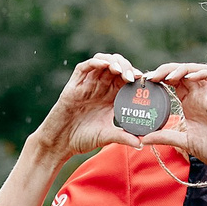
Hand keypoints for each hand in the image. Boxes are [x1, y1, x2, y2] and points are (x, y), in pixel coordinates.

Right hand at [28, 53, 154, 157]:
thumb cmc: (82, 139)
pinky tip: (105, 65)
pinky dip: (96, 62)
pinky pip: (85, 66)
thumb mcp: (107, 136)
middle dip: (128, 67)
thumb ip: (124, 136)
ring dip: (114, 62)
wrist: (60, 143)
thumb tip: (142, 144)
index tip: (145, 82)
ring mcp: (88, 83)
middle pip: (117, 66)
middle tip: (134, 77)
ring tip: (121, 71)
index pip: (127, 78)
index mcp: (111, 96)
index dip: (137, 76)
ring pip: (103, 61)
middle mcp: (101, 87)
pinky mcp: (75, 83)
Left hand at [140, 61, 206, 178]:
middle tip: (151, 76)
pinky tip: (189, 79)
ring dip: (182, 69)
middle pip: (183, 73)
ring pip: (198, 70)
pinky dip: (202, 74)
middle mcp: (200, 97)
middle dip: (167, 70)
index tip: (146, 82)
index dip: (161, 78)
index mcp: (190, 104)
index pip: (174, 82)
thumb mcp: (183, 142)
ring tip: (167, 77)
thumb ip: (166, 137)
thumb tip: (143, 139)